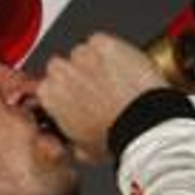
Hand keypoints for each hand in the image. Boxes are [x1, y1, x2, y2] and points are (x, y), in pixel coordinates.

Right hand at [35, 33, 168, 163]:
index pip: (49, 84)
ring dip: (98, 63)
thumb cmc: (116, 139)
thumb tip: (73, 140)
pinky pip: (106, 42)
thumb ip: (70, 138)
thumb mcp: (84, 151)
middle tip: (102, 90)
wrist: (145, 125)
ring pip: (85, 52)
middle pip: (64, 65)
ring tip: (118, 81)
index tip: (81, 97)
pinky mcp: (106, 43)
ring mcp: (83, 54)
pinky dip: (115, 52)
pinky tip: (126, 69)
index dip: (67, 91)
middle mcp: (60, 71)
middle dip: (79, 75)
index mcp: (49, 94)